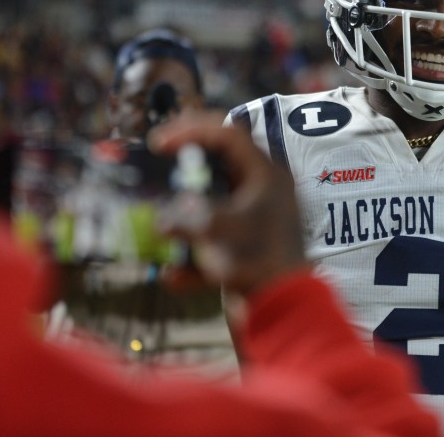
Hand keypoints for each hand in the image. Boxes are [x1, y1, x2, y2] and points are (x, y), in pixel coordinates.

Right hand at [148, 112, 308, 296]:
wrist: (287, 312)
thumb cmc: (262, 265)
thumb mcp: (222, 235)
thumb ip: (189, 221)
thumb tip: (161, 219)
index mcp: (266, 176)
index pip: (228, 136)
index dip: (191, 131)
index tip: (158, 142)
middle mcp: (263, 191)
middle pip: (221, 163)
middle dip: (186, 163)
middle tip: (157, 159)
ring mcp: (256, 218)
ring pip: (214, 200)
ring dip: (185, 208)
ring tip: (159, 217)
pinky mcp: (247, 247)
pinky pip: (214, 240)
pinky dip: (193, 256)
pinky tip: (174, 278)